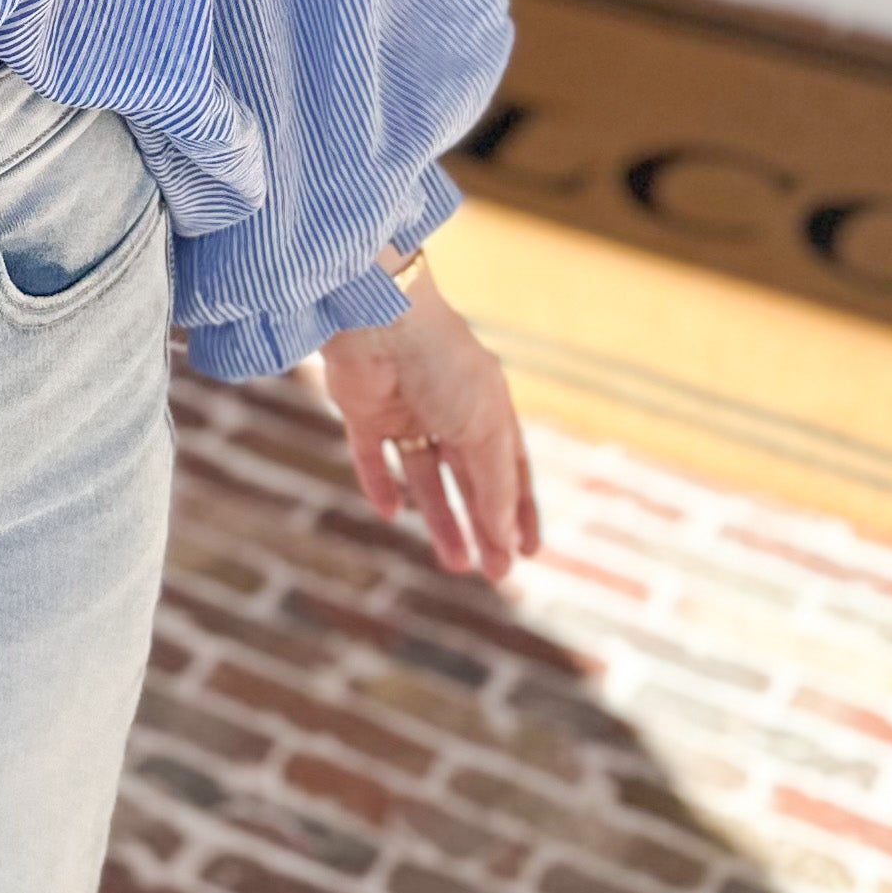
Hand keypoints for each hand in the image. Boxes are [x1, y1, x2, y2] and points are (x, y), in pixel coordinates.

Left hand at [316, 254, 540, 581]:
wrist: (378, 318)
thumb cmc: (442, 364)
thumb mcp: (483, 429)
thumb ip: (495, 485)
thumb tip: (507, 540)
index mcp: (487, 403)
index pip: (511, 465)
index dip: (520, 508)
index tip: (528, 551)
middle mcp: (447, 407)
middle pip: (469, 478)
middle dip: (482, 525)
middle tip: (493, 574)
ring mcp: (404, 409)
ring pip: (424, 475)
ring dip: (439, 518)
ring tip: (455, 565)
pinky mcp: (362, 410)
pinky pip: (371, 456)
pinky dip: (380, 484)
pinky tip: (392, 513)